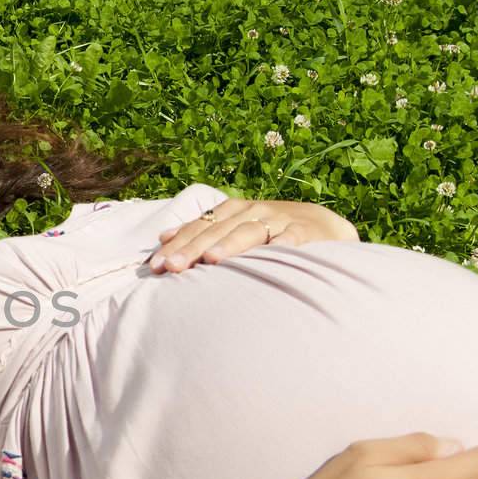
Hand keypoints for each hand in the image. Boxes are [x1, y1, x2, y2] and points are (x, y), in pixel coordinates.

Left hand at [148, 198, 359, 272]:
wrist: (323, 225)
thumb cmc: (271, 231)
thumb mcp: (235, 227)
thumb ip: (202, 231)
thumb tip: (162, 237)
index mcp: (232, 210)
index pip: (198, 227)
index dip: (176, 244)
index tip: (154, 265)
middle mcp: (252, 211)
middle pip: (216, 230)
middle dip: (191, 249)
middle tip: (171, 267)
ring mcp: (278, 220)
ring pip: (248, 232)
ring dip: (228, 245)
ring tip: (209, 260)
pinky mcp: (304, 233)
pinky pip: (290, 240)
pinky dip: (280, 246)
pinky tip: (269, 255)